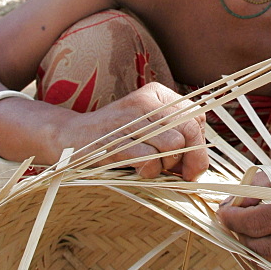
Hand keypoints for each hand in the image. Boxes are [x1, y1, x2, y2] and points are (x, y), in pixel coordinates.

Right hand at [65, 82, 207, 181]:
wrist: (70, 136)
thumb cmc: (116, 137)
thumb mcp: (147, 127)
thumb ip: (175, 136)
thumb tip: (200, 163)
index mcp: (157, 94)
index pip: (196, 117)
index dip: (199, 145)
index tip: (190, 164)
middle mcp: (146, 100)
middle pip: (190, 131)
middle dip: (191, 160)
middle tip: (182, 175)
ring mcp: (130, 119)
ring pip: (173, 146)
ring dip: (166, 166)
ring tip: (151, 167)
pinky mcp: (116, 140)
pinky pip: (150, 160)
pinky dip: (148, 172)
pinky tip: (136, 169)